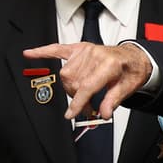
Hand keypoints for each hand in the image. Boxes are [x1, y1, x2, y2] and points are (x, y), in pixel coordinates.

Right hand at [23, 41, 151, 119]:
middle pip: (74, 82)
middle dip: (78, 98)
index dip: (78, 102)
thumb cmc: (130, 71)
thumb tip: (104, 114)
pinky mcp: (78, 48)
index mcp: (108, 64)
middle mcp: (95, 54)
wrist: (133, 56)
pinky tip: (29, 53)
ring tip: (81, 94)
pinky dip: (42, 52)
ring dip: (71, 87)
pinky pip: (57, 49)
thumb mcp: (127, 88)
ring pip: (66, 74)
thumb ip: (113, 101)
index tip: (71, 114)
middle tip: (88, 108)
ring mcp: (85, 50)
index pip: (87, 86)